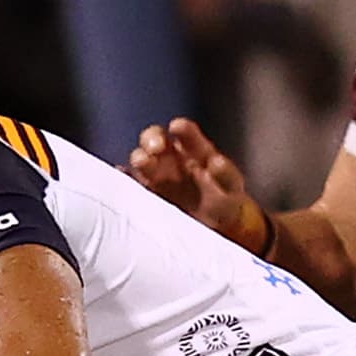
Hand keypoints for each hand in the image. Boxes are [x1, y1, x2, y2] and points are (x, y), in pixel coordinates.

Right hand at [129, 118, 262, 245]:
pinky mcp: (145, 195)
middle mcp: (170, 159)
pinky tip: (124, 180)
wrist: (215, 228)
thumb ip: (225, 174)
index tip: (178, 127)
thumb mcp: (231, 187)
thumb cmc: (224, 200)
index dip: (181, 128)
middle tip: (156, 148)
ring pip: (141, 160)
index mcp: (193, 150)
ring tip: (142, 163)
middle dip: (152, 139)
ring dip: (140, 158)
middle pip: (154, 139)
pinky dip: (124, 181)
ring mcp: (155, 177)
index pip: (185, 133)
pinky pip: (130, 185)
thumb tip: (216, 162)